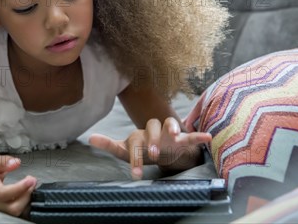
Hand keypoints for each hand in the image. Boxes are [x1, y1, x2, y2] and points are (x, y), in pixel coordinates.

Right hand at [0, 154, 36, 216]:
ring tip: (31, 184)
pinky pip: (18, 211)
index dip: (19, 188)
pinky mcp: (4, 211)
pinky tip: (28, 191)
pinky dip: (26, 203)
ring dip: (28, 199)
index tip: (31, 179)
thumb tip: (16, 163)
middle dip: (27, 196)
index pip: (3, 193)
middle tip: (32, 180)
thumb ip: (3, 161)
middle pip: (12, 208)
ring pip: (16, 212)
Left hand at [89, 117, 211, 179]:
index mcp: (140, 134)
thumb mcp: (126, 150)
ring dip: (173, 128)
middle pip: (152, 127)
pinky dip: (199, 135)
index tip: (136, 174)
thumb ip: (110, 145)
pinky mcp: (183, 138)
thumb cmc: (142, 149)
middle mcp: (154, 130)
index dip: (135, 158)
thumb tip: (90, 137)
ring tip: (175, 136)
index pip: (135, 143)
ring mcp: (169, 133)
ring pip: (170, 123)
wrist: (163, 148)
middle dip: (152, 140)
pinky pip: (192, 134)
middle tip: (151, 154)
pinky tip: (207, 137)